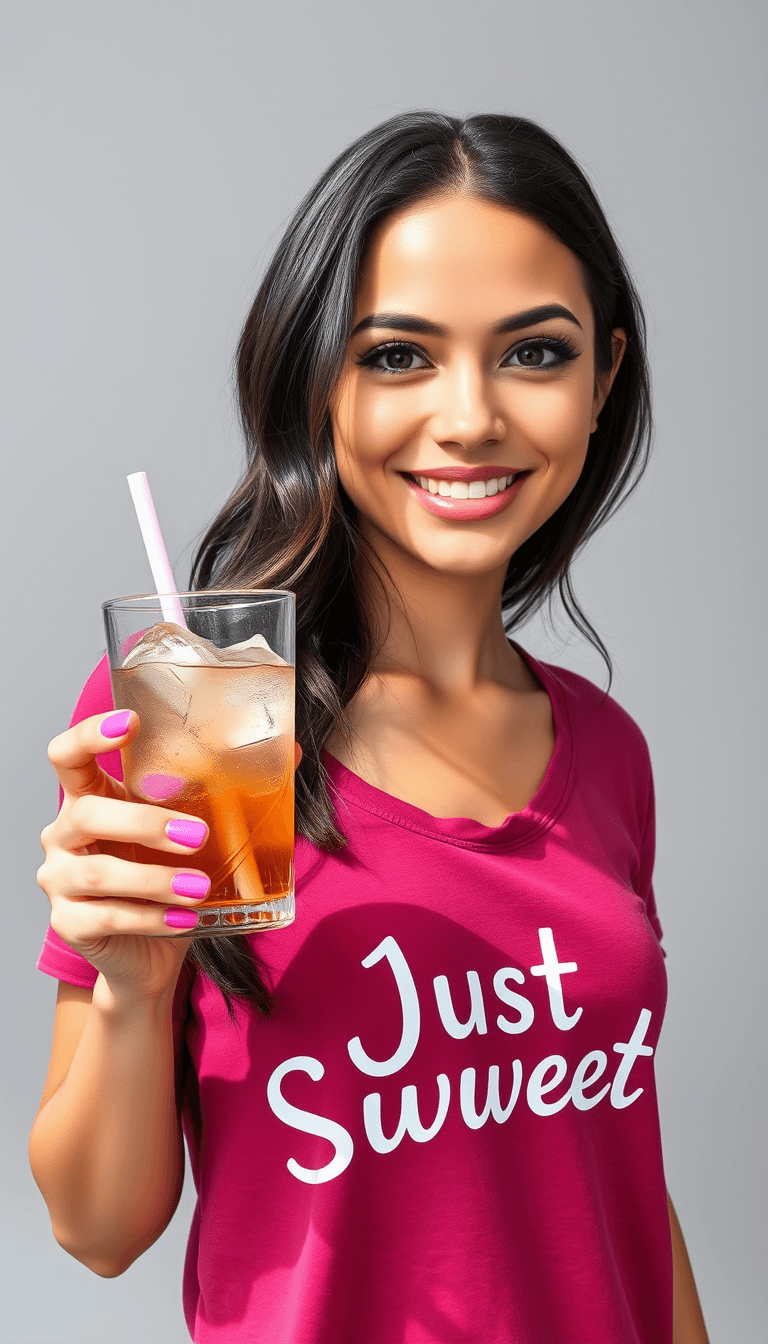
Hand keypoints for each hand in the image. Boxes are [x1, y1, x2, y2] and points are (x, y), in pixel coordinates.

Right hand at [37, 710, 211, 1002]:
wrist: (152, 953)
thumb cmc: (169, 879)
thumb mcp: (193, 831)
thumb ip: (227, 794)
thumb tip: (289, 752)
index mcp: (90, 799)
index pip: (67, 755)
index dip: (89, 734)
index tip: (131, 722)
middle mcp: (64, 836)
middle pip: (85, 814)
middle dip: (144, 823)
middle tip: (198, 836)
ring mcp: (60, 882)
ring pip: (98, 873)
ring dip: (155, 879)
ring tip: (201, 888)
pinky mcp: (70, 925)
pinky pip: (107, 918)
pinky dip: (152, 919)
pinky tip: (186, 920)